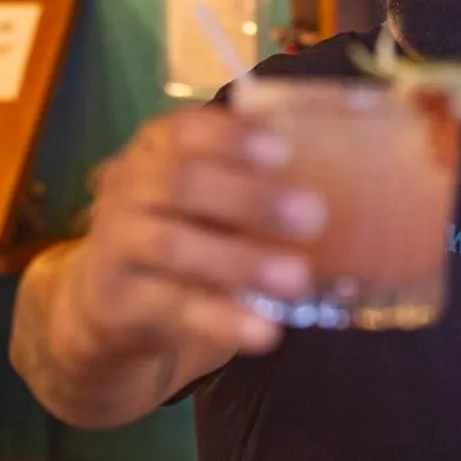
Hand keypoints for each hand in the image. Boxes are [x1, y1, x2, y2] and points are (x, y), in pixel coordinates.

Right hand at [57, 106, 324, 363]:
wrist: (104, 300)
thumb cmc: (183, 230)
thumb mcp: (207, 196)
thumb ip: (255, 182)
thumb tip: (355, 180)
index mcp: (159, 148)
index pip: (187, 130)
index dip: (233, 137)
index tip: (283, 150)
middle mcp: (130, 187)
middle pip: (184, 184)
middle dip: (251, 198)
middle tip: (314, 216)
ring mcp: (118, 244)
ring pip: (174, 247)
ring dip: (241, 261)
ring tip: (297, 278)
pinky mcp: (121, 302)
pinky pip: (172, 308)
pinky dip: (221, 319)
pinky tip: (263, 330)